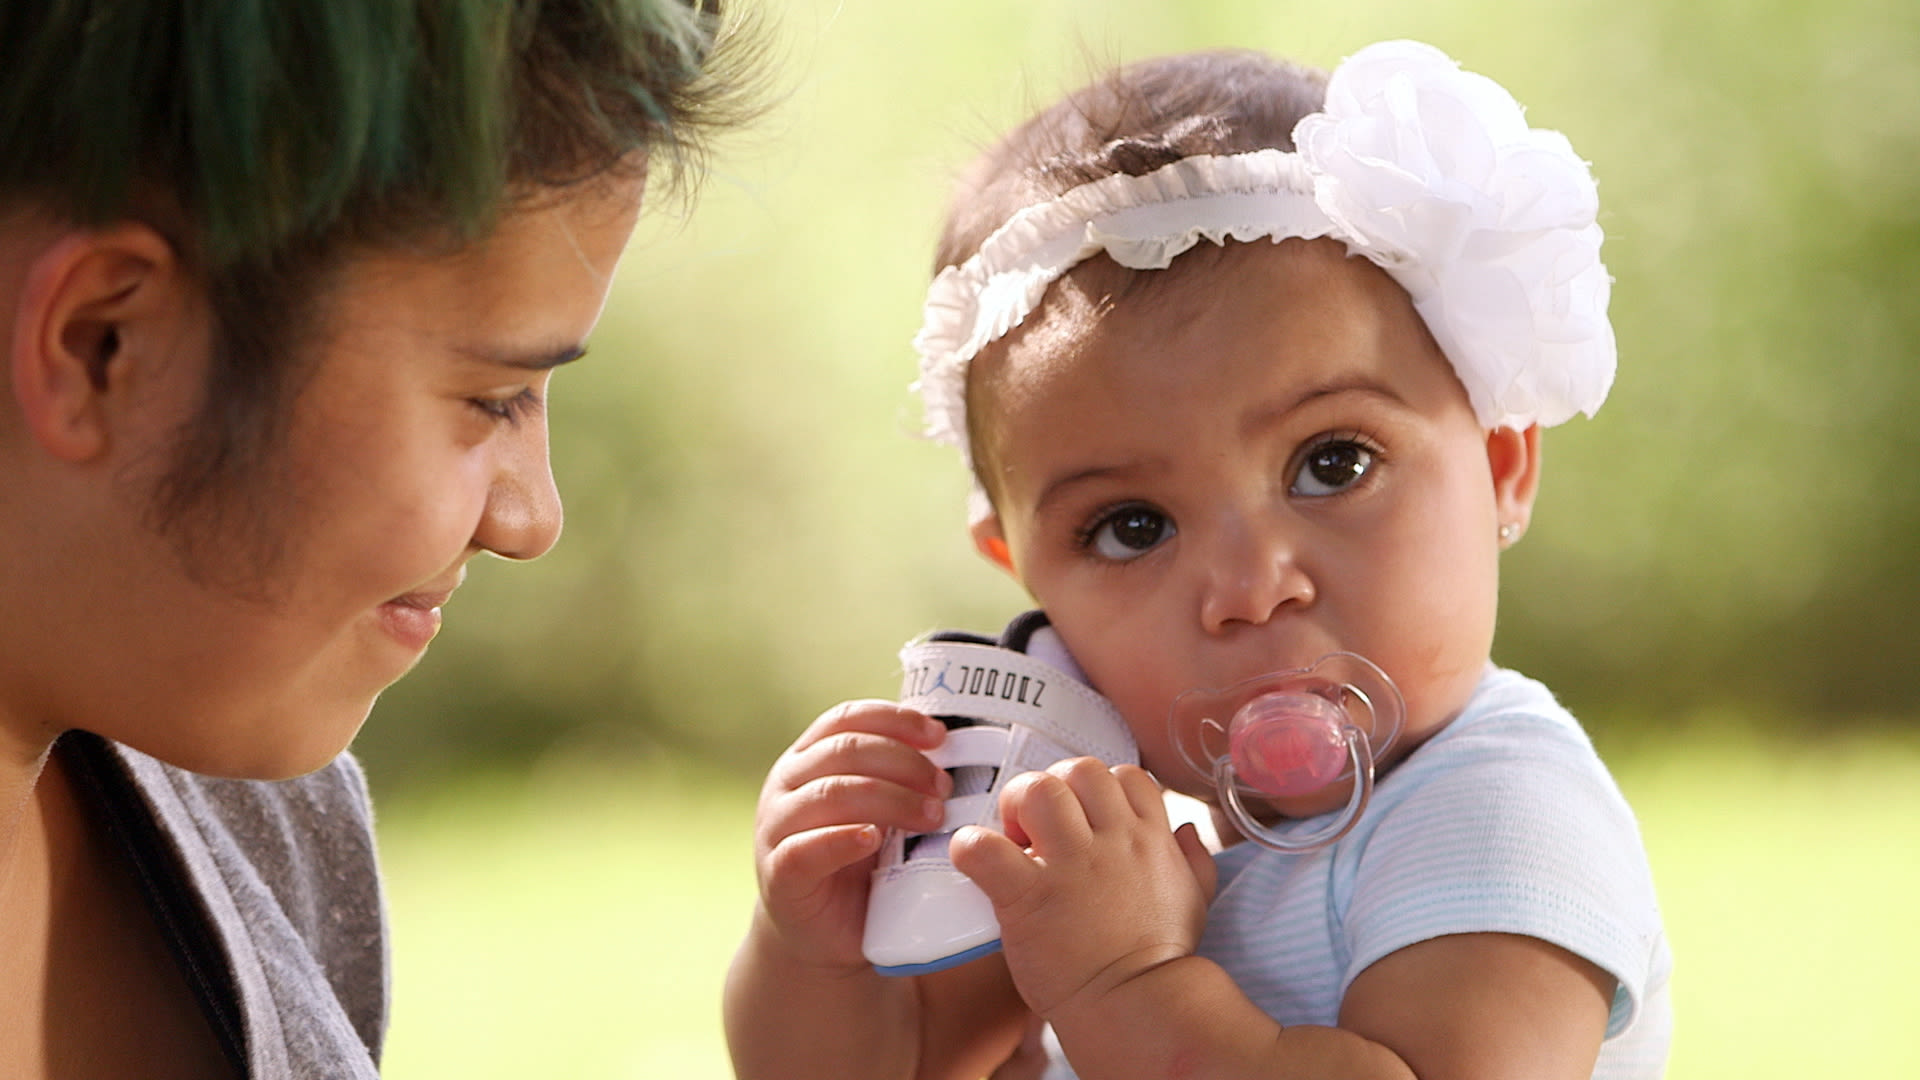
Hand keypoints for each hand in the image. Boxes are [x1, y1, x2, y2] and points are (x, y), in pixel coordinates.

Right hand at [751, 700, 950, 969]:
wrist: (823, 932)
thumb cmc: (858, 861)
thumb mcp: (878, 811)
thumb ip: (898, 779)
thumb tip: (957, 751)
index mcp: (809, 758)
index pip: (847, 719)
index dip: (894, 720)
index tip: (939, 736)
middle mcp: (787, 784)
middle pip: (844, 750)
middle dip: (903, 762)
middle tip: (944, 787)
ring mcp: (776, 828)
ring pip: (830, 793)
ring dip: (889, 799)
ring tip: (931, 817)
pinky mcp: (779, 873)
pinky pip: (805, 849)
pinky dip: (842, 840)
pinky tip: (874, 840)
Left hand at [950, 759, 1216, 1018]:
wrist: (1137, 1009)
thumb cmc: (1159, 959)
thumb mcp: (1194, 899)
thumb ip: (1193, 859)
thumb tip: (1185, 831)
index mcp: (1149, 838)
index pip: (1123, 774)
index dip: (1097, 789)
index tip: (1082, 820)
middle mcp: (1113, 842)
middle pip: (1079, 770)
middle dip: (1053, 787)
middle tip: (1039, 829)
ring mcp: (1071, 867)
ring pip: (1040, 790)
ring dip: (1017, 806)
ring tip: (1014, 842)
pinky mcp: (1029, 897)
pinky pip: (986, 848)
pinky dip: (971, 848)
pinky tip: (977, 865)